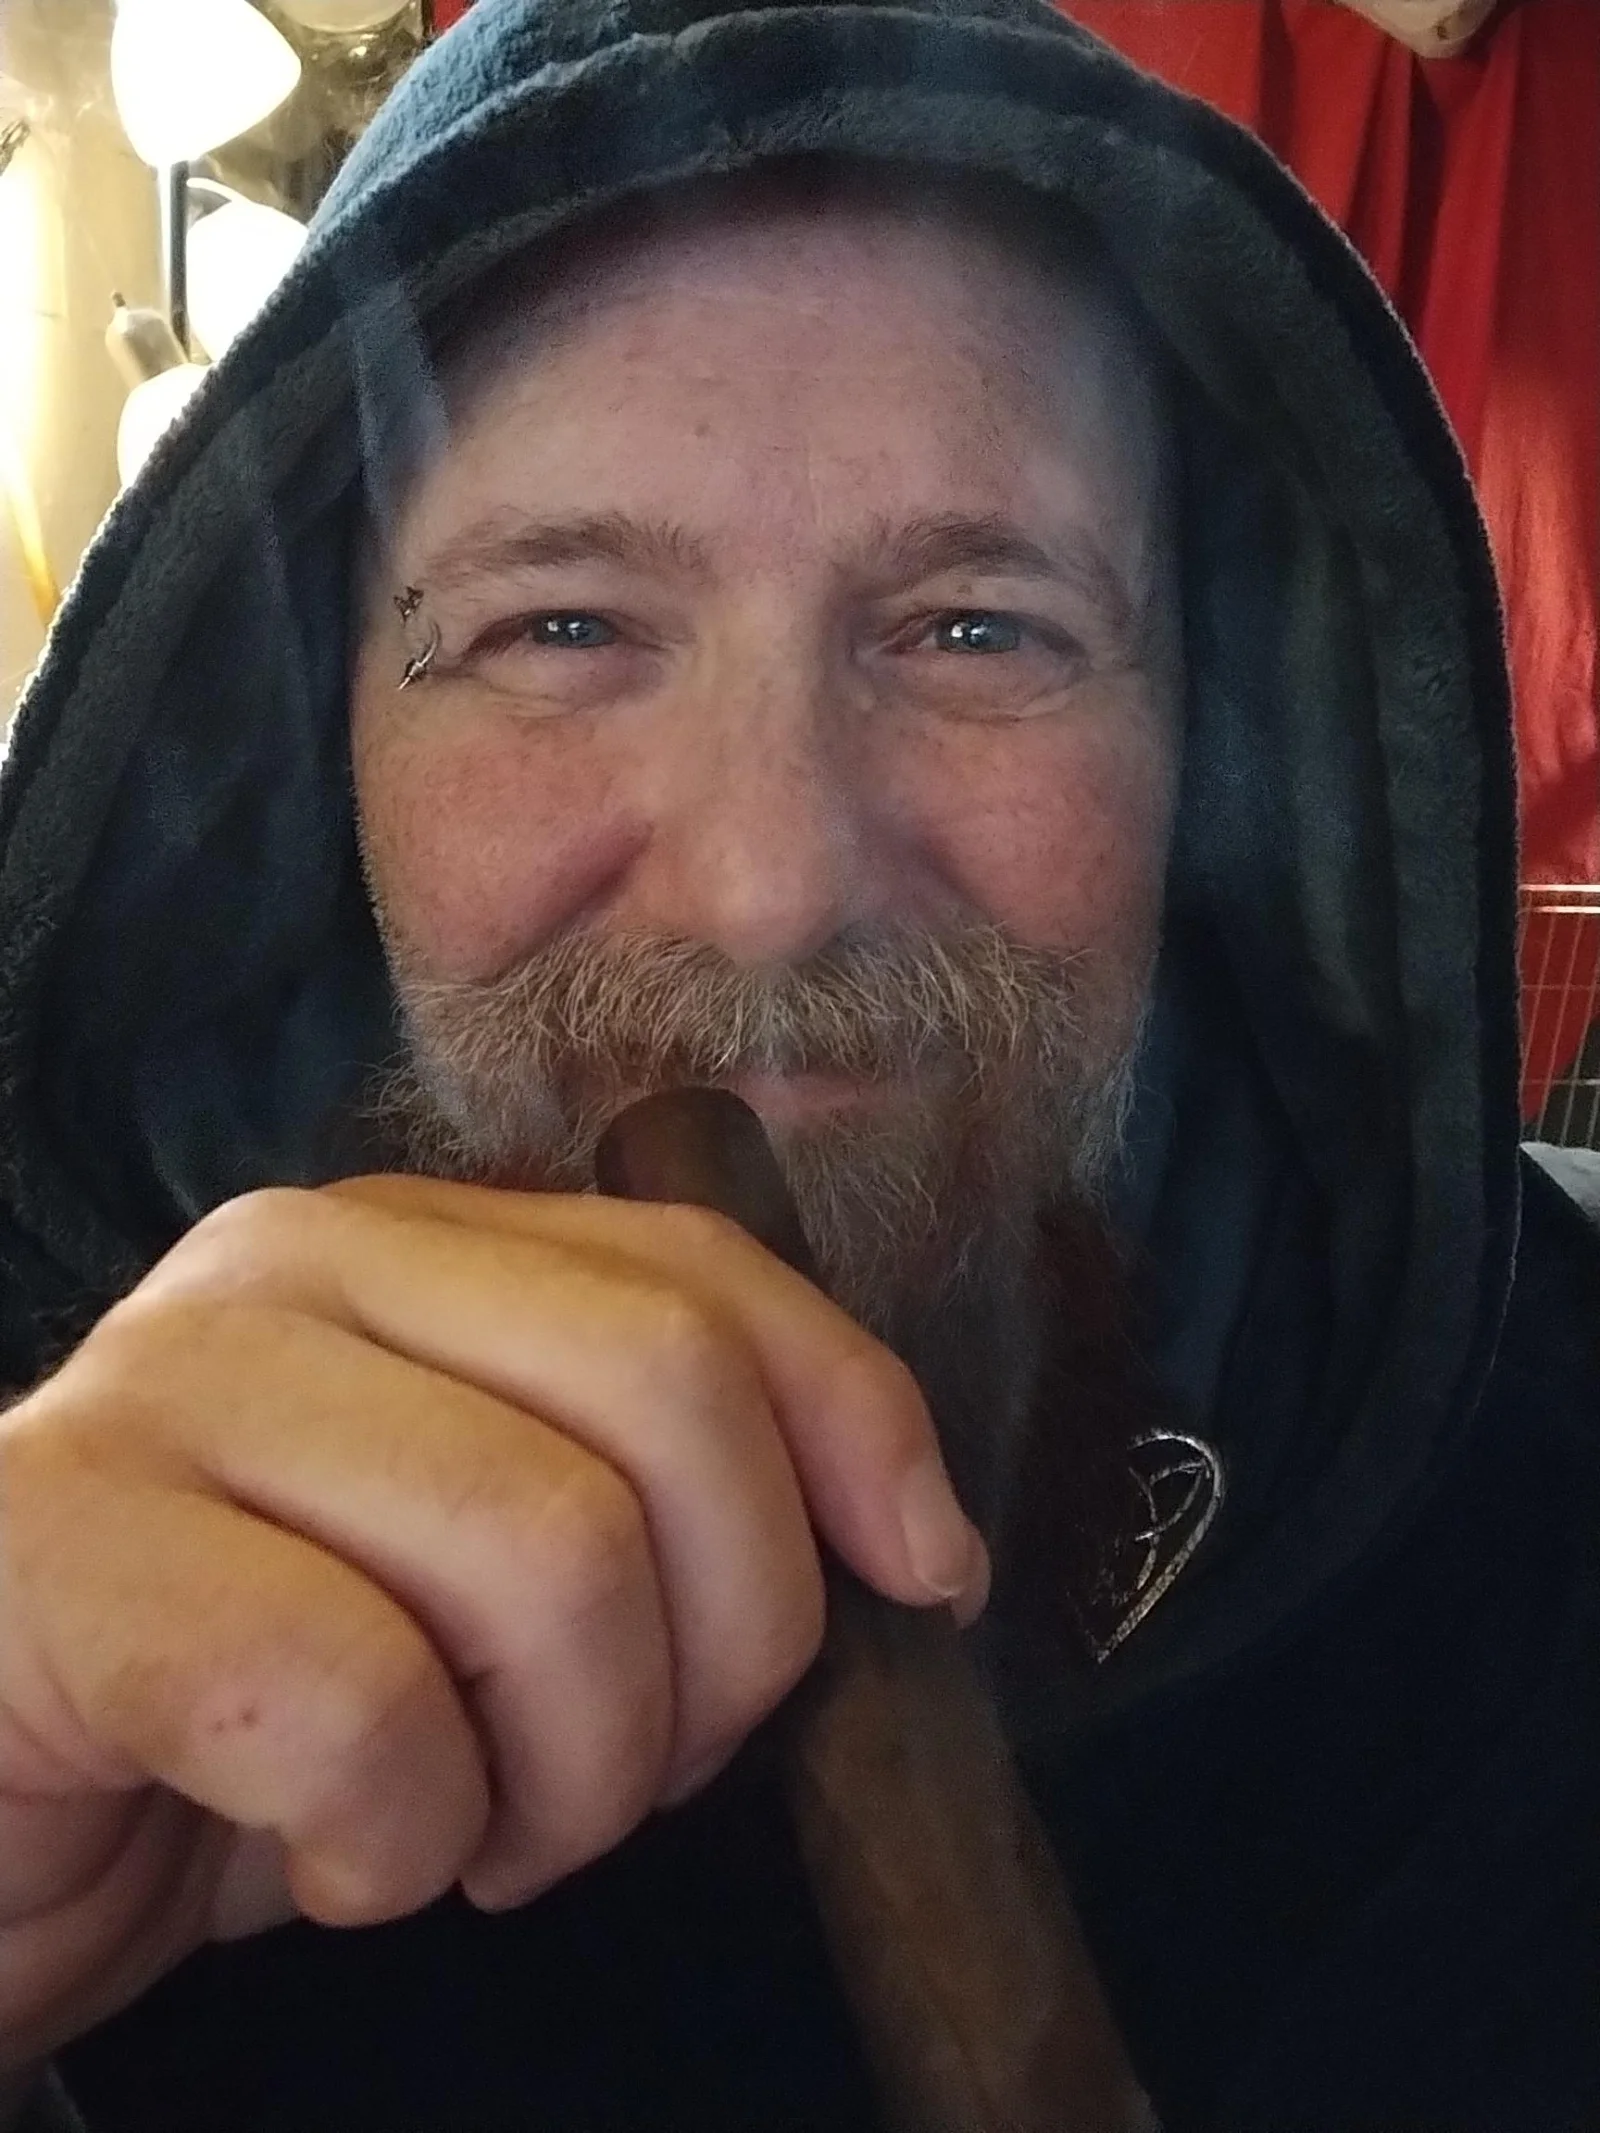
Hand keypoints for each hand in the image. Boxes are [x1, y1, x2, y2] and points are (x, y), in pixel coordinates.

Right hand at [0, 1175, 986, 2068]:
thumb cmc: (252, 1698)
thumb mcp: (482, 1577)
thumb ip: (652, 1502)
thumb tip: (920, 1548)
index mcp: (409, 1247)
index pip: (705, 1279)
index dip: (860, 1424)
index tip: (926, 1583)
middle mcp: (293, 1268)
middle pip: (666, 1405)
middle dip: (726, 1647)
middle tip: (623, 1781)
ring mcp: (167, 1389)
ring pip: (548, 1555)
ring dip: (570, 1776)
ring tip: (478, 1833)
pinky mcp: (65, 1552)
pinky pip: (357, 1710)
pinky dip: (397, 1842)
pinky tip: (330, 1860)